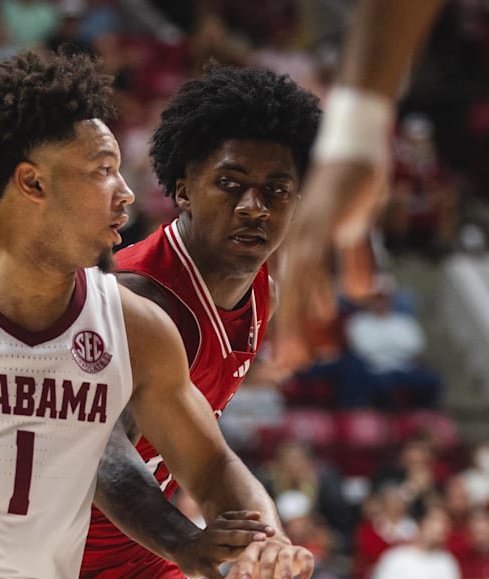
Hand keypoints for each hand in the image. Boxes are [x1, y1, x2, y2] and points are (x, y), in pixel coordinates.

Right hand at [171, 511, 274, 578]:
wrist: (184, 550)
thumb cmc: (210, 539)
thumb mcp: (220, 524)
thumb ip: (239, 518)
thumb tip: (258, 514)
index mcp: (220, 524)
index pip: (241, 524)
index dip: (256, 527)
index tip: (272, 531)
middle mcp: (214, 535)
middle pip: (235, 535)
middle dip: (250, 536)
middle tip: (265, 538)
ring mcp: (208, 551)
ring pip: (228, 553)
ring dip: (241, 556)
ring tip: (255, 561)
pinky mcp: (202, 566)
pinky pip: (215, 575)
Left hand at [212, 537, 314, 578]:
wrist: (278, 548)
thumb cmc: (256, 564)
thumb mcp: (243, 572)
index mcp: (252, 549)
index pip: (246, 559)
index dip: (245, 570)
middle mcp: (269, 546)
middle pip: (266, 562)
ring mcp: (285, 548)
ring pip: (285, 558)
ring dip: (287, 572)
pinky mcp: (301, 552)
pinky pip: (305, 558)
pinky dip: (306, 568)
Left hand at [274, 159, 384, 371]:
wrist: (352, 143)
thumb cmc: (352, 184)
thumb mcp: (354, 230)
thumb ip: (355, 261)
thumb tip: (360, 296)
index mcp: (298, 246)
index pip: (289, 294)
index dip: (286, 326)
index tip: (284, 358)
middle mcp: (295, 243)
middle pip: (287, 297)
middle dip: (287, 335)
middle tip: (285, 368)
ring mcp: (305, 233)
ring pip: (298, 287)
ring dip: (297, 322)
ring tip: (296, 355)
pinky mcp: (321, 222)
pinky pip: (316, 262)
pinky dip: (316, 289)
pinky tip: (318, 314)